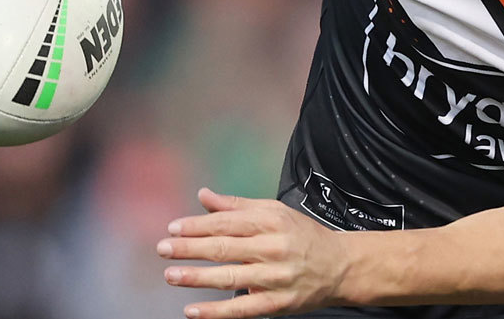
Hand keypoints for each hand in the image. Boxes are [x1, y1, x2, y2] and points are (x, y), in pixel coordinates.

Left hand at [159, 187, 349, 317]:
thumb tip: (204, 196)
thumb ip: (237, 206)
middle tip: (163, 248)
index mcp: (271, 222)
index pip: (227, 222)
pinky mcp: (277, 304)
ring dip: (197, 277)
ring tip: (171, 275)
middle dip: (190, 248)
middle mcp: (273, 248)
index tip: (173, 227)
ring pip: (229, 277)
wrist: (341, 266)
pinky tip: (192, 310)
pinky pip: (241, 309)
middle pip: (224, 247)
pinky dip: (215, 311)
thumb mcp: (275, 212)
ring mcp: (275, 278)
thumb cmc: (303, 236)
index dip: (197, 225)